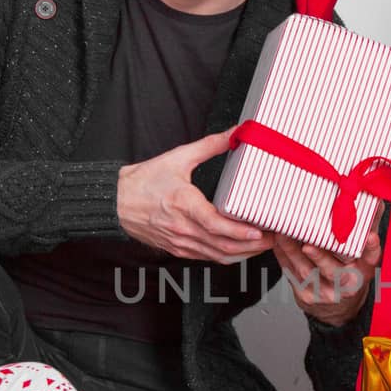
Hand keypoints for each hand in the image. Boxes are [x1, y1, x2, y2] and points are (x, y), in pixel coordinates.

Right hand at [117, 131, 274, 263]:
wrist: (116, 203)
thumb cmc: (143, 181)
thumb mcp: (177, 158)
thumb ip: (209, 146)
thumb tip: (235, 133)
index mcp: (183, 204)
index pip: (215, 224)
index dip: (239, 232)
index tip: (258, 232)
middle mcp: (183, 228)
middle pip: (223, 245)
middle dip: (252, 246)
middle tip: (274, 239)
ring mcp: (181, 242)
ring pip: (218, 256)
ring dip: (243, 253)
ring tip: (264, 245)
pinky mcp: (178, 249)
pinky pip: (208, 258)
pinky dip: (227, 256)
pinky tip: (241, 250)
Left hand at [273, 231, 381, 327]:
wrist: (338, 303)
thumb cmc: (349, 270)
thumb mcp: (363, 253)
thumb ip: (368, 226)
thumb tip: (375, 198)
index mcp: (363, 271)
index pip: (371, 259)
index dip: (371, 249)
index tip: (371, 236)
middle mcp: (346, 284)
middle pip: (333, 271)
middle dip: (319, 256)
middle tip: (308, 242)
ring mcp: (324, 292)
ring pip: (307, 271)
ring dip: (292, 251)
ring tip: (283, 233)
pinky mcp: (305, 295)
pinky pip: (291, 274)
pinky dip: (282, 256)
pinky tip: (277, 242)